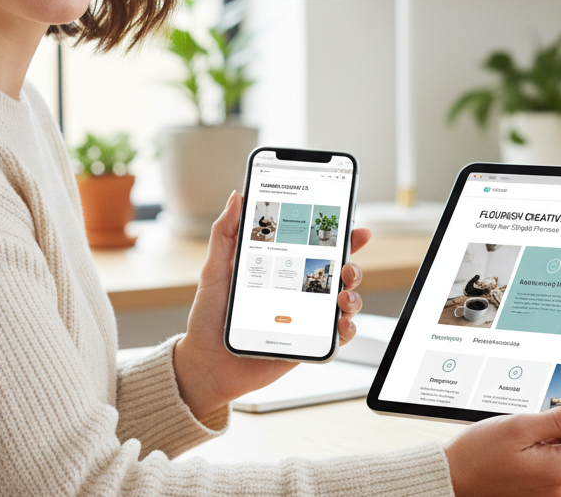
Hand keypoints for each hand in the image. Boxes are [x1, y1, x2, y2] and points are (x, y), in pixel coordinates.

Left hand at [173, 191, 371, 420]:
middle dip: (353, 266)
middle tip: (347, 267)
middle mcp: (298, 292)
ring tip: (342, 298)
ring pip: (344, 303)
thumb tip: (237, 197)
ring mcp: (305, 318)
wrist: (205, 363)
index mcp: (282, 269)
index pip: (317, 248)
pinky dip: (346, 330)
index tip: (355, 228)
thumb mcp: (215, 269)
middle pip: (339, 274)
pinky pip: (337, 338)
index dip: (340, 238)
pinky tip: (340, 325)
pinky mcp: (307, 344)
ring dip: (353, 296)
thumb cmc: (209, 318)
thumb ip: (225, 233)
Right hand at [444, 403, 560, 496]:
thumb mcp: (519, 427)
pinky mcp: (541, 491)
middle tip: (544, 413)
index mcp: (559, 471)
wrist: (452, 479)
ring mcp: (551, 492)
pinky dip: (545, 449)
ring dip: (556, 437)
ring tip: (525, 431)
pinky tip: (522, 443)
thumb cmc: (477, 454)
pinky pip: (555, 464)